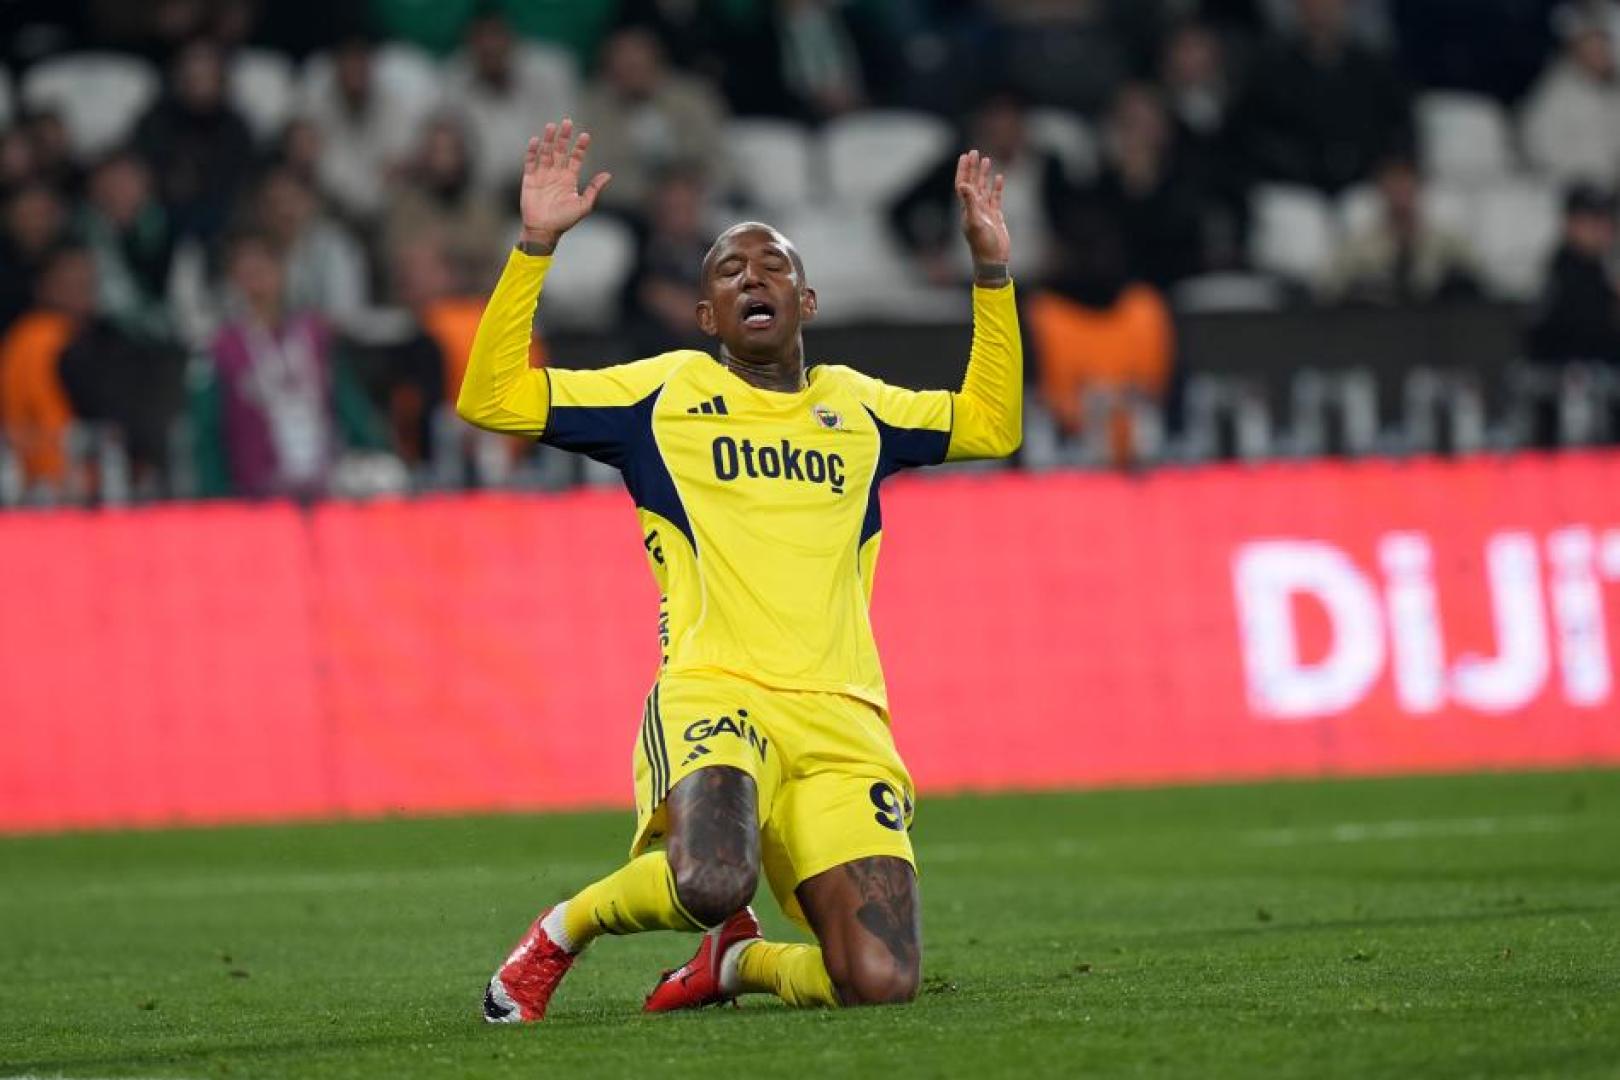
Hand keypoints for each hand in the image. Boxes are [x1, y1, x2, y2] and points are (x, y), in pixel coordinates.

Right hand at [519, 118, 611, 251]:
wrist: (544, 230)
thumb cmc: (564, 220)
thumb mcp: (584, 205)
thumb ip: (594, 189)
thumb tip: (609, 174)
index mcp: (569, 179)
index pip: (575, 158)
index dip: (580, 147)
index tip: (585, 136)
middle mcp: (556, 174)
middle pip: (560, 151)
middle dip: (564, 137)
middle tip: (568, 122)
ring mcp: (543, 175)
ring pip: (546, 152)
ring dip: (548, 139)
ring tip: (552, 126)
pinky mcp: (529, 179)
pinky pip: (530, 162)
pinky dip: (532, 151)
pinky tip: (536, 140)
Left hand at [956, 149, 1009, 280]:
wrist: (993, 260)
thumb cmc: (982, 244)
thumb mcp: (975, 222)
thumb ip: (970, 202)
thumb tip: (964, 184)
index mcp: (967, 208)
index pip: (963, 184)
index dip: (963, 170)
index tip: (965, 156)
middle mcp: (974, 208)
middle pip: (972, 183)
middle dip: (973, 168)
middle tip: (974, 152)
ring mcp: (985, 212)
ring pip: (984, 188)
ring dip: (984, 175)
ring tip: (986, 159)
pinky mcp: (996, 216)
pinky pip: (995, 198)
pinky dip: (997, 187)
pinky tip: (999, 177)